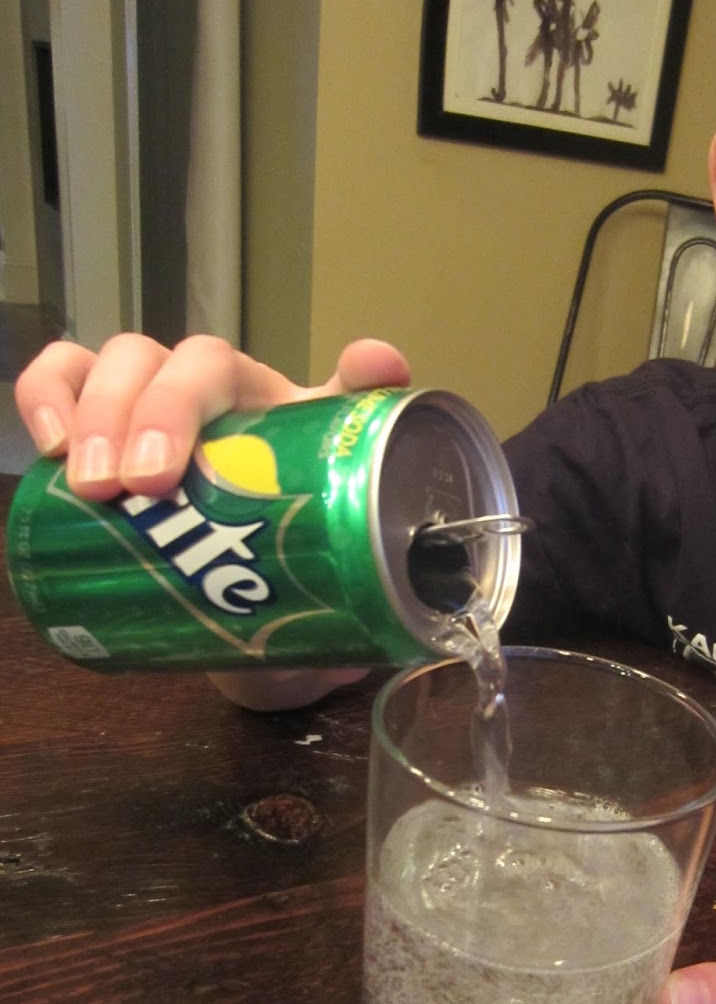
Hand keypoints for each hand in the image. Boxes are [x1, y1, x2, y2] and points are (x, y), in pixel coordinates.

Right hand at [15, 332, 407, 709]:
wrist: (240, 622)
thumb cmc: (290, 589)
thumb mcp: (337, 595)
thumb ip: (364, 599)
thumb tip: (378, 643)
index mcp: (306, 429)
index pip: (343, 378)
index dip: (359, 369)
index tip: (359, 374)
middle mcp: (236, 402)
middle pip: (202, 361)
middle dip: (168, 410)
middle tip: (149, 486)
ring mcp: (163, 402)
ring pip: (130, 360)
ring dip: (105, 409)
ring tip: (94, 486)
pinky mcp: (100, 425)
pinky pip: (64, 380)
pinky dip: (49, 395)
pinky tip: (50, 445)